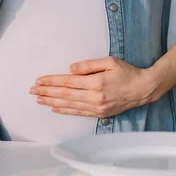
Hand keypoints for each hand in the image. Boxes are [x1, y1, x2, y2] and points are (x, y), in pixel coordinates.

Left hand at [30, 57, 160, 117]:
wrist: (143, 89)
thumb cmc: (127, 72)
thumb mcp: (109, 62)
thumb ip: (88, 65)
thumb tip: (70, 69)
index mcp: (96, 82)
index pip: (68, 82)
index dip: (52, 81)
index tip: (39, 80)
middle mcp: (95, 97)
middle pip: (65, 95)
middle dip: (46, 92)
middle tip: (32, 90)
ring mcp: (97, 107)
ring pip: (69, 105)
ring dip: (52, 102)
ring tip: (38, 99)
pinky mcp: (99, 113)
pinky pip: (78, 113)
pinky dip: (65, 111)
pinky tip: (54, 108)